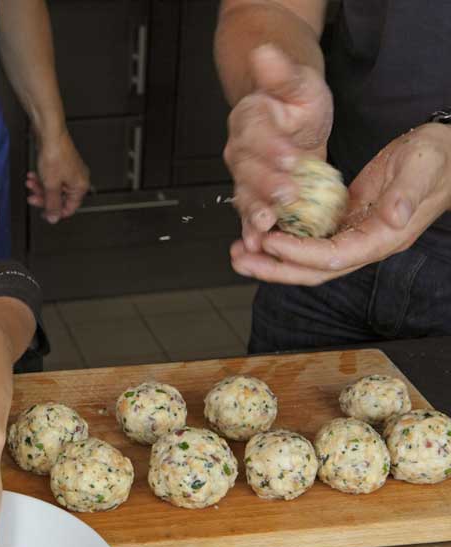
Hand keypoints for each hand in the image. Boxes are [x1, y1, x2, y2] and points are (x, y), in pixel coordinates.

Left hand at [25, 129, 90, 222]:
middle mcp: (77, 179)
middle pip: (59, 197)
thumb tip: (54, 218)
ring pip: (53, 187)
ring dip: (39, 187)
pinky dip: (41, 178)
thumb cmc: (55, 154)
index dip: (55, 212)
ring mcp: (69, 171)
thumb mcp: (51, 185)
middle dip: (43, 197)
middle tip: (32, 197)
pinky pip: (51, 177)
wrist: (49, 133)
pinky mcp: (61, 164)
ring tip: (30, 184)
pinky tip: (32, 176)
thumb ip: (52, 204)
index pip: (69, 208)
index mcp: (80, 186)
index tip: (43, 213)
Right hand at [224, 44, 333, 252]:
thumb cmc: (294, 100)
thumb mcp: (296, 82)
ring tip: (264, 227)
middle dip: (265, 186)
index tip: (292, 159)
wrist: (288, 118)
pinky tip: (257, 245)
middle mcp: (241, 151)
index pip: (256, 134)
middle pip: (247, 170)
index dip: (272, 149)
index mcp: (250, 121)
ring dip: (254, 213)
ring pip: (245, 196)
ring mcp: (245, 176)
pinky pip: (250, 215)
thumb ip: (280, 73)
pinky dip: (252, 232)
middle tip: (285, 196)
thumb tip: (264, 53)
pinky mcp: (255, 195)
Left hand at [230, 123, 450, 284]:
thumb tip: (393, 216)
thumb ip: (407, 194)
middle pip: (314, 270)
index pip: (334, 256)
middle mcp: (365, 243)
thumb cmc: (437, 158)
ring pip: (307, 259)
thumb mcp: (423, 167)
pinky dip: (283, 239)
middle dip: (275, 268)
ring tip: (238, 252)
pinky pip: (309, 239)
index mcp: (383, 237)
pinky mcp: (345, 223)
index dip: (300, 253)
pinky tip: (260, 232)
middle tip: (239, 259)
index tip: (270, 242)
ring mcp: (353, 235)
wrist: (444, 154)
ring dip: (272, 259)